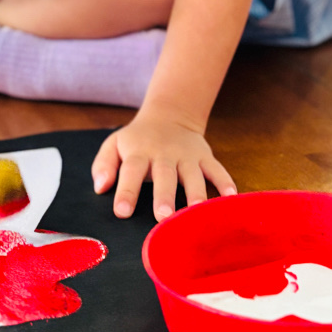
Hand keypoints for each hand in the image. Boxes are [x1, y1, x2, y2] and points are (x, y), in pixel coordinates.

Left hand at [91, 104, 235, 222]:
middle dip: (164, 196)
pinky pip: (217, 169)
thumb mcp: (114, 144)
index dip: (126, 191)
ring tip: (197, 212)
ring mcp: (187, 156)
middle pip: (164, 175)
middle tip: (163, 216)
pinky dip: (225, 182)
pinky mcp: (205, 157)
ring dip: (195, 193)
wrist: (169, 114)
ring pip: (193, 175)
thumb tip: (100, 187)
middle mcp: (164, 154)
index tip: (122, 211)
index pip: (131, 171)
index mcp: (139, 152)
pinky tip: (231, 197)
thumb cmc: (138, 139)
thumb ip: (104, 165)